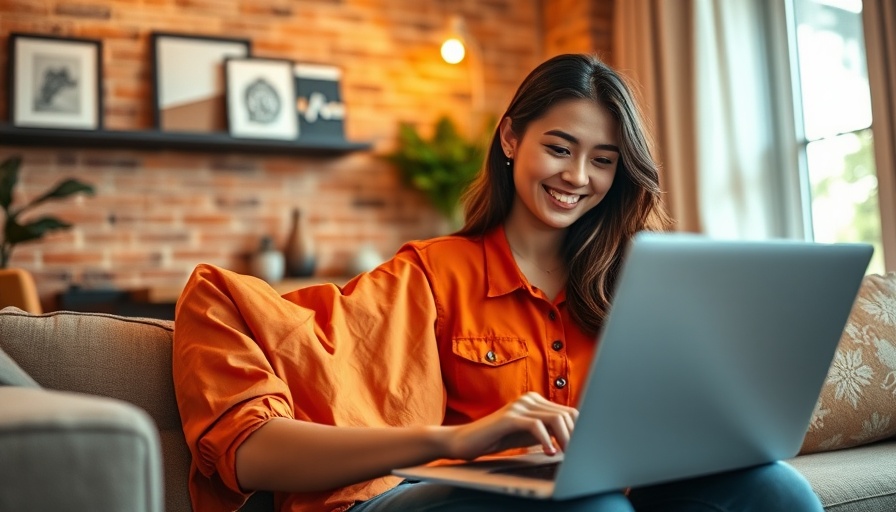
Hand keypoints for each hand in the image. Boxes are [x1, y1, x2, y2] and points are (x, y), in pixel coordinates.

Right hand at [443, 392, 577, 459]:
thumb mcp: (528, 434)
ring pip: (554, 419)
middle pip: (566, 415)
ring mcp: (519, 406)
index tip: (583, 448)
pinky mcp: (509, 417)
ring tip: (566, 455)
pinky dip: (546, 440)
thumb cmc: (498, 438)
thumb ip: (547, 431)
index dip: (579, 430)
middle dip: (574, 436)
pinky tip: (548, 452)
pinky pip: (535, 426)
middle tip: (577, 455)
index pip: (569, 412)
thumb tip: (575, 440)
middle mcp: (529, 399)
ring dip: (565, 439)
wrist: (465, 440)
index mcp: (536, 401)